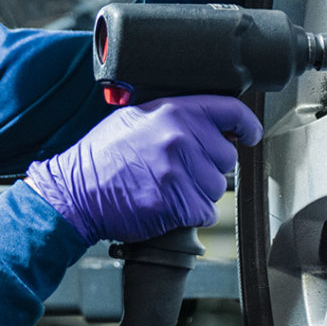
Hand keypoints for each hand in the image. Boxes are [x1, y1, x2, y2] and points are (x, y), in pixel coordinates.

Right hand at [25, 95, 262, 243]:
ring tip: (169, 187)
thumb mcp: (137, 117)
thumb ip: (175, 115)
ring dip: (200, 192)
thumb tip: (212, 122)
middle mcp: (180, 137)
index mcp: (174, 111)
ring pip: (218, 187)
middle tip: (182, 170)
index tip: (250, 135)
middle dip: (211, 166)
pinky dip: (192, 214)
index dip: (247, 126)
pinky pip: (205, 212)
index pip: (230, 111)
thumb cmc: (103, 154)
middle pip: (227, 156)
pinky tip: (168, 204)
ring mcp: (178, 171)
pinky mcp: (176, 202)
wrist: (76, 191)